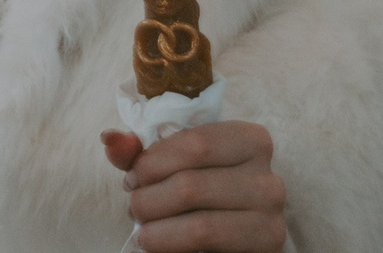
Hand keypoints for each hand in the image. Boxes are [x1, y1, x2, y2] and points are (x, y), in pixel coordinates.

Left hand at [103, 121, 287, 251]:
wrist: (230, 231)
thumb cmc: (198, 185)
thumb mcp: (170, 161)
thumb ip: (139, 151)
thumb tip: (110, 140)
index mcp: (251, 141)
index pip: (196, 144)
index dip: (153, 162)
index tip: (132, 177)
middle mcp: (270, 180)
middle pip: (192, 186)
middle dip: (149, 199)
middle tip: (134, 207)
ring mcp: (272, 220)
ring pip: (202, 227)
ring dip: (158, 231)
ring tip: (143, 233)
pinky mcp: (267, 251)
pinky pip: (210, 251)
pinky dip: (173, 248)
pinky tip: (158, 245)